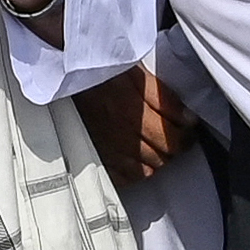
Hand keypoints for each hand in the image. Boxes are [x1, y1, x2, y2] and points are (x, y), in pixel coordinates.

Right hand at [88, 63, 189, 184]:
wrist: (60, 77)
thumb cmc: (96, 71)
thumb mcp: (133, 72)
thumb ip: (163, 95)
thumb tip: (188, 117)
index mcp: (132, 108)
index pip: (174, 132)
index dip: (187, 131)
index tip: (188, 126)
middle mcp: (121, 132)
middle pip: (165, 152)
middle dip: (175, 145)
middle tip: (177, 137)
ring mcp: (108, 148)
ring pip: (149, 167)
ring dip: (157, 158)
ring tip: (157, 147)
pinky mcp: (95, 158)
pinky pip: (125, 177)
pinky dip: (135, 172)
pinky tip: (136, 160)